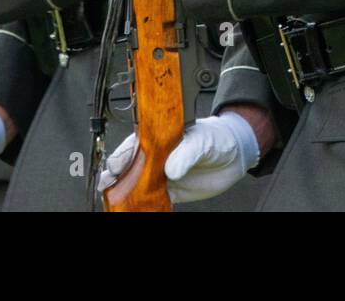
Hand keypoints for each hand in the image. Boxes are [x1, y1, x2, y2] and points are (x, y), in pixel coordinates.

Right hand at [96, 112, 258, 203]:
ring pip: (138, 182)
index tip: (117, 164)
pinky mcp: (173, 189)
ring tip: (112, 196)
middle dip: (117, 172)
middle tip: (108, 182)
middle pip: (131, 163)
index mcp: (162, 136)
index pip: (136, 143)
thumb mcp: (203, 139)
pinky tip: (132, 207)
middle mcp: (159, 155)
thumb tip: (170, 169)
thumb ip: (187, 152)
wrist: (236, 154)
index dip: (123, 153)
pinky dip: (142, 203)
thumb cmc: (218, 137)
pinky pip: (153, 198)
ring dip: (124, 189)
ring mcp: (164, 172)